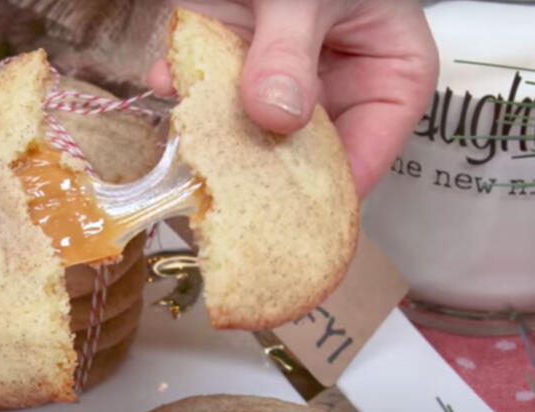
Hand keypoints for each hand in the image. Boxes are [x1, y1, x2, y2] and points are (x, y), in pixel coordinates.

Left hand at [148, 0, 438, 196]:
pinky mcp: (235, 67)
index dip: (332, 189)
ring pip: (252, 133)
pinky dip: (185, 94)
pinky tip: (164, 84)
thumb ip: (290, 50)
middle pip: (305, 153)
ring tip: (188, 148)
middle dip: (263, 171)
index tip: (291, 218)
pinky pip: (209, 97)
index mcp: (390, 74)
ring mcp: (282, 81)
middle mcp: (337, 88)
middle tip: (226, 196)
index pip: (371, 151)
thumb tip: (277, 115)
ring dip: (216, 137)